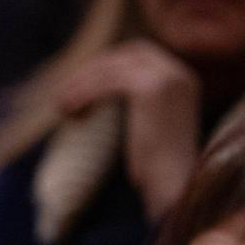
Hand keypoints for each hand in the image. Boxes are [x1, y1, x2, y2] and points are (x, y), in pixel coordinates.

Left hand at [56, 39, 201, 218]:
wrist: (175, 190)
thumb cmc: (158, 170)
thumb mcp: (148, 127)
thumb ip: (136, 103)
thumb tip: (98, 92)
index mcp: (182, 78)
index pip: (136, 54)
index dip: (104, 67)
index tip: (80, 90)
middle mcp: (178, 73)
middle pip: (122, 55)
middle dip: (90, 71)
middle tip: (65, 97)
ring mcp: (167, 78)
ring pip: (109, 68)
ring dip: (80, 86)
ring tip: (63, 109)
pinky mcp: (150, 89)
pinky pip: (106, 82)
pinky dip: (84, 94)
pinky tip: (73, 115)